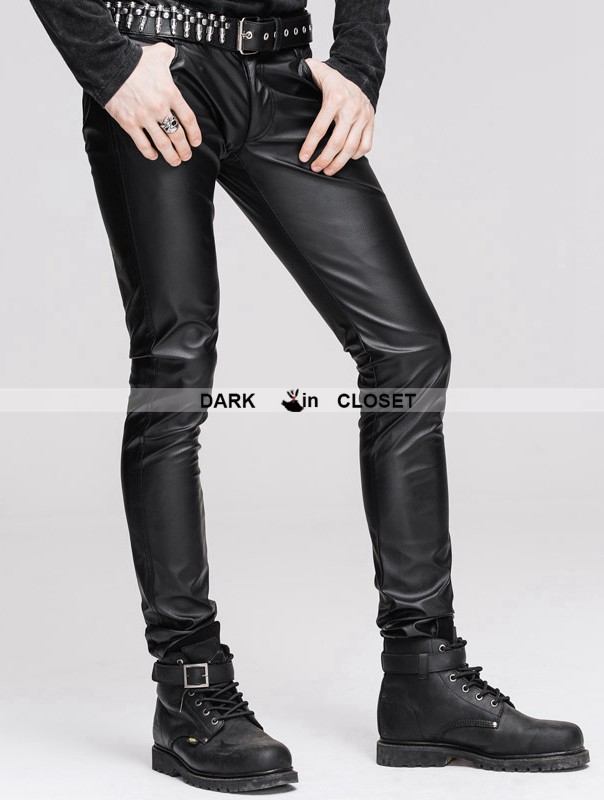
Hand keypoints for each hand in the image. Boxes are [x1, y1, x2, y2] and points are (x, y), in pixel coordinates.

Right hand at [104, 42, 201, 166]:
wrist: (109, 64)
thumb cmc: (134, 59)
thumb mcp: (158, 53)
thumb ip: (169, 55)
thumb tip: (173, 53)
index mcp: (170, 93)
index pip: (188, 119)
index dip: (194, 133)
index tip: (195, 141)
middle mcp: (160, 108)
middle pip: (177, 136)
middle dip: (184, 149)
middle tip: (186, 155)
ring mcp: (144, 117)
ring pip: (162, 143)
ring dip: (171, 155)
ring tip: (175, 161)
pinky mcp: (129, 123)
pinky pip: (142, 144)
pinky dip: (149, 152)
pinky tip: (154, 155)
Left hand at [298, 59, 373, 175]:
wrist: (359, 74)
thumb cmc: (333, 79)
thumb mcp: (317, 71)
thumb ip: (303, 71)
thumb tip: (287, 73)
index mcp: (335, 98)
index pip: (320, 128)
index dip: (310, 146)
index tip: (304, 157)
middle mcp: (351, 108)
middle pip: (337, 143)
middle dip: (324, 159)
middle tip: (316, 168)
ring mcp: (363, 116)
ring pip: (351, 148)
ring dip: (338, 163)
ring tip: (328, 170)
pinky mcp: (371, 122)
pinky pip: (366, 145)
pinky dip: (356, 155)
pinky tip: (346, 158)